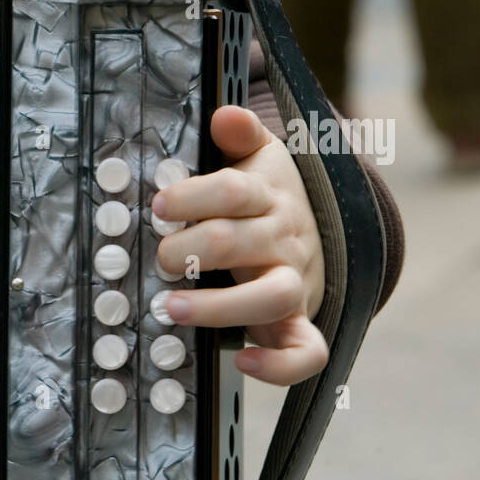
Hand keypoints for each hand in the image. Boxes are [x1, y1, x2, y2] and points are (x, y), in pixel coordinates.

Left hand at [153, 105, 326, 385]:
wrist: (318, 236)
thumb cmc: (267, 200)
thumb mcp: (259, 158)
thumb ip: (241, 137)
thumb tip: (225, 114)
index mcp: (268, 197)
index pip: (234, 191)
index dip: (195, 196)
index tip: (160, 205)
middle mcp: (282, 239)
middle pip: (239, 241)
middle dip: (193, 248)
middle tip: (162, 258)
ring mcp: (292, 282)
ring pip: (270, 296)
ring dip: (219, 306)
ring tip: (173, 308)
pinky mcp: (299, 322)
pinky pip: (304, 350)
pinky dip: (280, 365)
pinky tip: (246, 362)